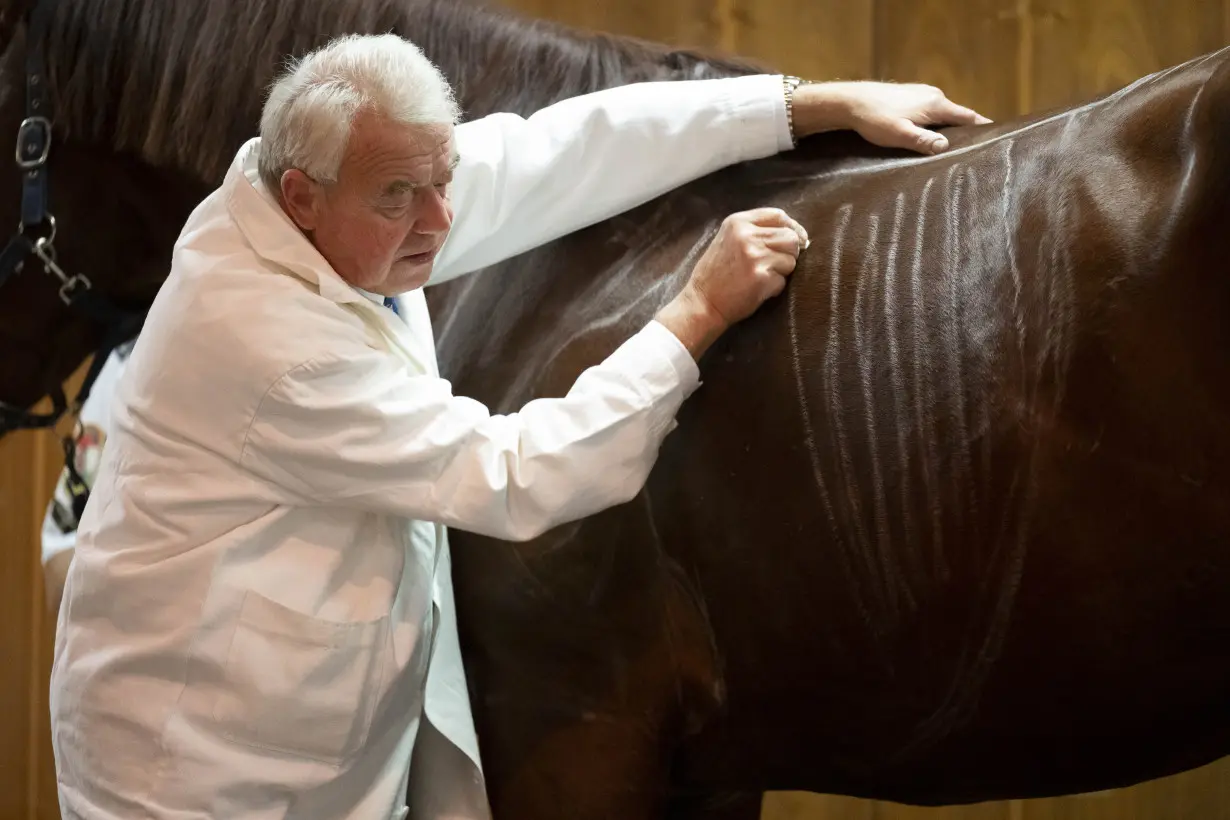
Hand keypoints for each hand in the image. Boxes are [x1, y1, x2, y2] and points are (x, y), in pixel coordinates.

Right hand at [656, 208, 807, 359]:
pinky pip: (783, 280)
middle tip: (777, 265)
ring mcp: (754, 256)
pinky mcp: (761, 277)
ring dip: (782, 271)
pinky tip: (757, 290)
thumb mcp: (728, 240)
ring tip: (762, 277)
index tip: (798, 239)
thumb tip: (793, 233)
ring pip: (791, 259)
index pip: (778, 216)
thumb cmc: (716, 274)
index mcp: (738, 222)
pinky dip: (775, 288)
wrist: (702, 303)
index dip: (792, 228)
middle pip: (790, 237)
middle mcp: (746, 235)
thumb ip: (754, 231)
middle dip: (790, 253)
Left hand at [793, 80, 991, 154]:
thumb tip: (946, 147)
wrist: (851, 101)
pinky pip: (929, 112)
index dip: (982, 127)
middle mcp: (933, 95)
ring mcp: (921, 94)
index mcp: (936, 104)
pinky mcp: (909, 97)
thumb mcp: (900, 135)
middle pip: (957, 116)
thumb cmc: (875, 119)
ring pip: (942, 114)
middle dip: (966, 131)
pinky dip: (934, 124)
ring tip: (954, 147)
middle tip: (976, 150)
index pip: (968, 116)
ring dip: (948, 129)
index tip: (996, 137)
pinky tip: (929, 136)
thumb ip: (923, 141)